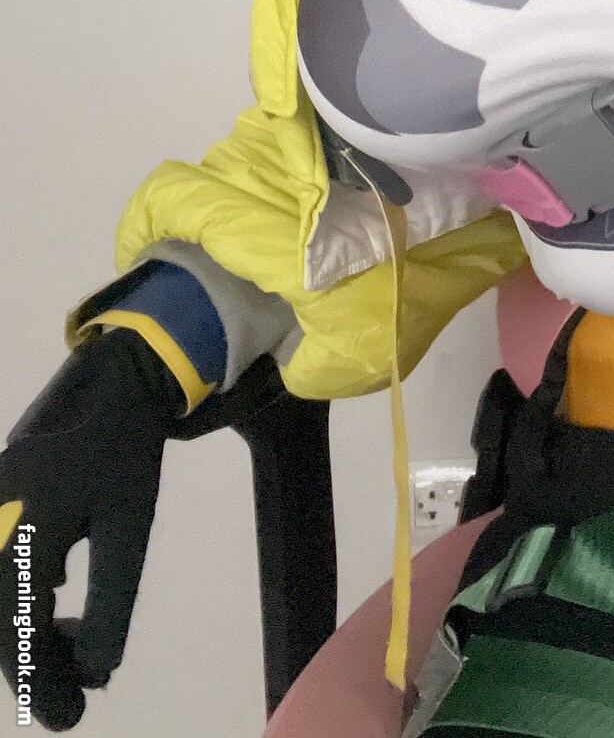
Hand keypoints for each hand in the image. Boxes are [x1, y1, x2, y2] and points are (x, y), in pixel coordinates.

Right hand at [0, 331, 183, 729]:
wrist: (115, 378)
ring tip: (70, 660)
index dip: (40, 684)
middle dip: (30, 666)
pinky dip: (20, 602)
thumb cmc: (126, 452)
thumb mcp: (129, 529)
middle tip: (72, 701)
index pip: (16, 634)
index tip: (71, 718)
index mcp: (18, 537)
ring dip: (24, 636)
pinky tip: (56, 612)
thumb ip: (113, 602)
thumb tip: (95, 670)